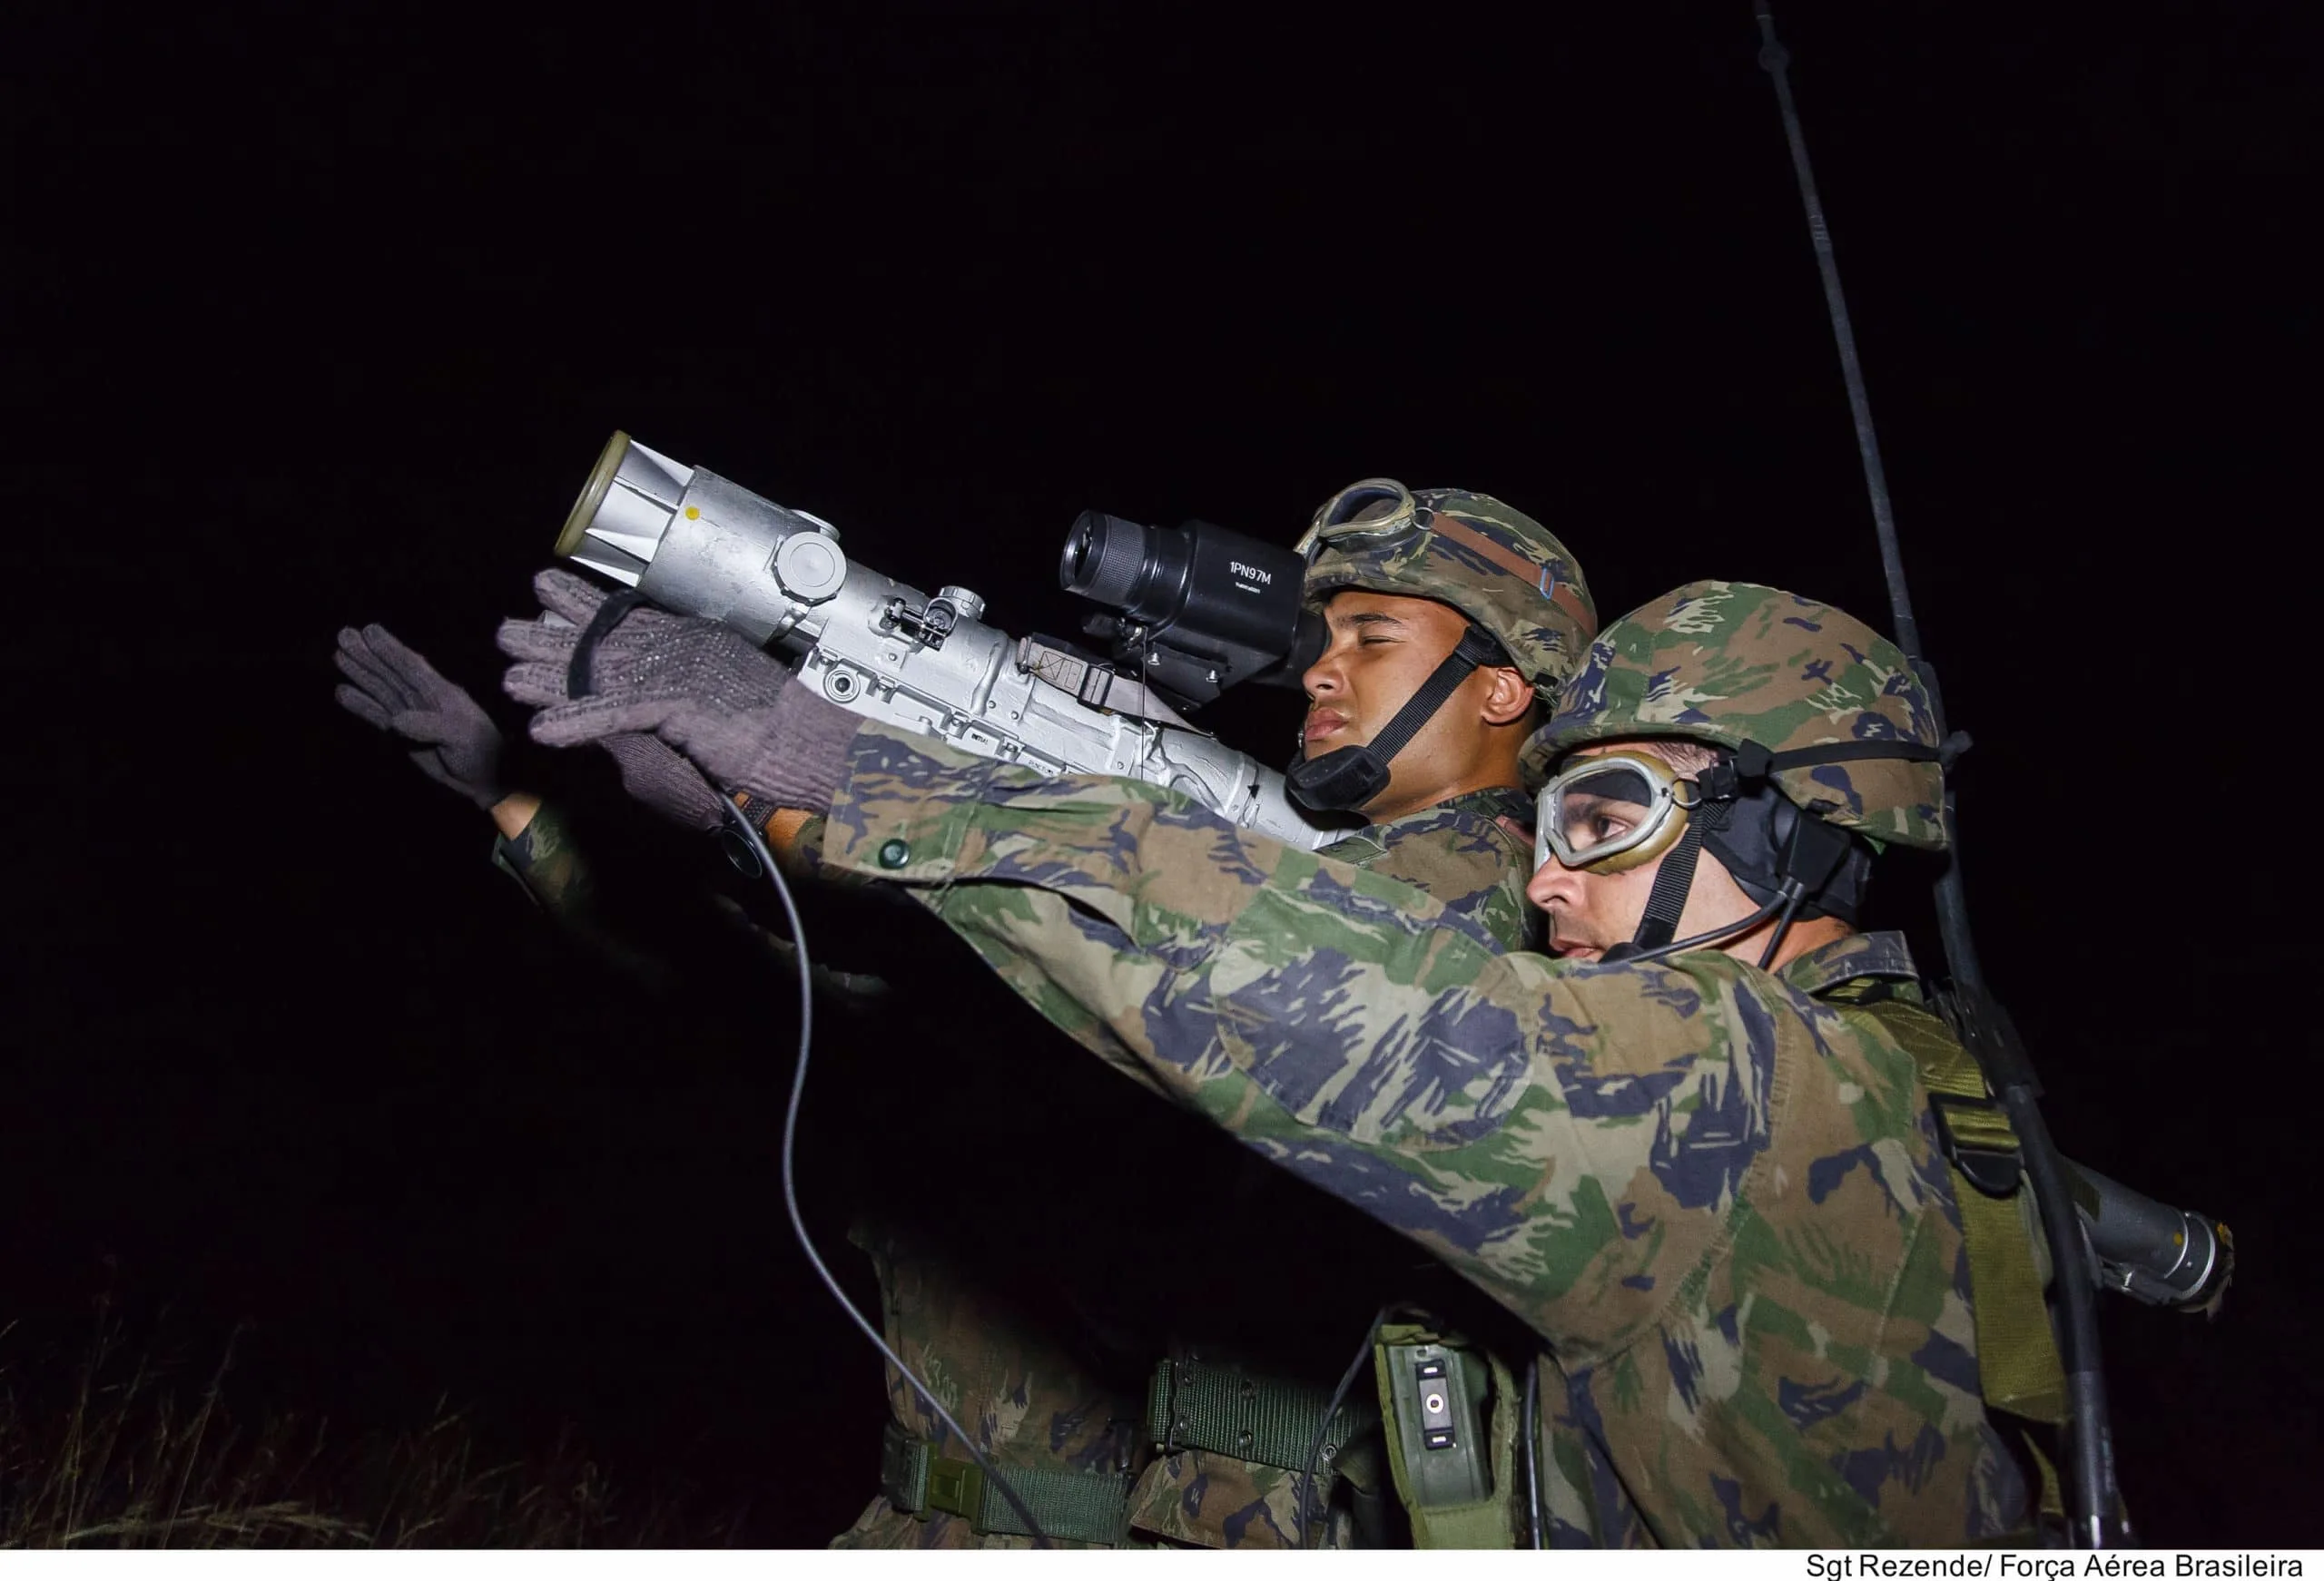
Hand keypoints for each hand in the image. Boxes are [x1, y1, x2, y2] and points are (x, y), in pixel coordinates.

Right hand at [334, 624, 507, 810]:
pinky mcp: (402, 734)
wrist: (485, 778)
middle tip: (344, 634)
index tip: (370, 631)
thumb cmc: (480, 751)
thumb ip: (431, 727)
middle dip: (368, 655)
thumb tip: (395, 721)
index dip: (391, 649)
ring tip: (338, 655)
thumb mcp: (462, 736)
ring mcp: (411, 715)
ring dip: (360, 673)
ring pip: (381, 689)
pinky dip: (360, 704)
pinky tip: (341, 692)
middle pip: (390, 672)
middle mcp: (422, 698)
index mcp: (440, 692)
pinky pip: (377, 715)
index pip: (411, 666)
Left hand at [499, 569, 859, 814]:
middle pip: (602, 638)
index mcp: (692, 640)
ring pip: (599, 671)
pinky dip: (577, 723)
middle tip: (507, 631)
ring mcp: (677, 671)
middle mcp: (679, 646)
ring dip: (550, 678)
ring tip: (509, 681)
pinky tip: (544, 732)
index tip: (546, 592)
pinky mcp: (675, 702)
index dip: (584, 605)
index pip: (628, 618)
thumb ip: (683, 691)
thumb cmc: (778, 729)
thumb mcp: (721, 698)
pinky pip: (614, 713)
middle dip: (551, 636)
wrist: (808, 742)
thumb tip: (649, 694)